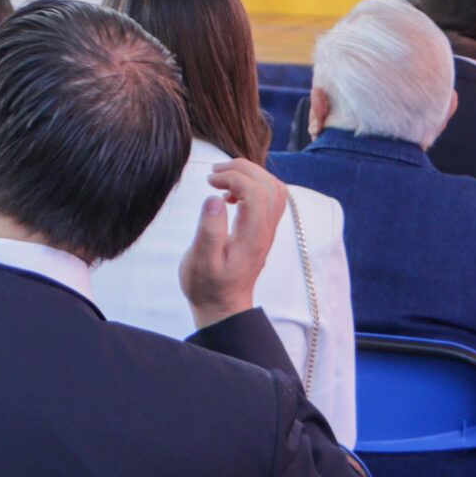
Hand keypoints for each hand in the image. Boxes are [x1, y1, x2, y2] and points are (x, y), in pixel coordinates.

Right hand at [178, 157, 286, 327]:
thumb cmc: (207, 286)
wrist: (223, 307)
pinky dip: (251, 186)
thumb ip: (209, 230)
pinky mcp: (262, 231)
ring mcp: (266, 230)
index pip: (256, 192)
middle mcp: (265, 231)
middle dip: (243, 169)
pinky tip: (229, 195)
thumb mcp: (201, 262)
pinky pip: (269, 198)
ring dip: (250, 175)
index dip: (234, 177)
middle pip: (271, 185)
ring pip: (274, 189)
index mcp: (252, 236)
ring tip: (221, 179)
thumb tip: (216, 198)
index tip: (209, 181)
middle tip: (214, 174)